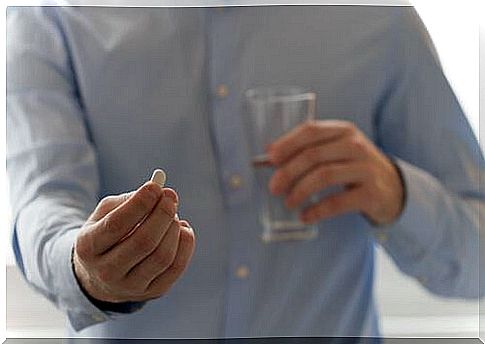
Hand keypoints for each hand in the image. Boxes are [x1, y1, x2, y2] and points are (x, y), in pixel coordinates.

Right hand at [73, 182, 194, 302]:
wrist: (101, 275)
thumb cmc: (107, 234)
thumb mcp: (105, 214)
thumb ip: (127, 200)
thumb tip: (159, 192)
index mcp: (88, 247)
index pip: (117, 224)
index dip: (140, 203)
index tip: (155, 186)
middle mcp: (106, 272)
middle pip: (143, 242)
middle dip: (162, 214)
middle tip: (171, 196)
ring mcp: (130, 287)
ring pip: (162, 256)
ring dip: (174, 229)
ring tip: (173, 214)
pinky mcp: (152, 293)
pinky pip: (176, 268)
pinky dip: (185, 244)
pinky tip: (182, 230)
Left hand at [267, 120, 403, 225]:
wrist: (393, 188)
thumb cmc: (354, 167)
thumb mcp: (336, 151)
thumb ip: (308, 151)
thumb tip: (269, 158)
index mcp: (344, 131)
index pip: (311, 131)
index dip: (287, 144)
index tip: (270, 158)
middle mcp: (356, 146)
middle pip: (313, 155)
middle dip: (288, 172)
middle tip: (274, 188)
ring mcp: (366, 169)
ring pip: (324, 176)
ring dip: (300, 191)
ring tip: (288, 203)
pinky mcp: (371, 194)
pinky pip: (337, 202)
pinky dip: (317, 210)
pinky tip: (305, 216)